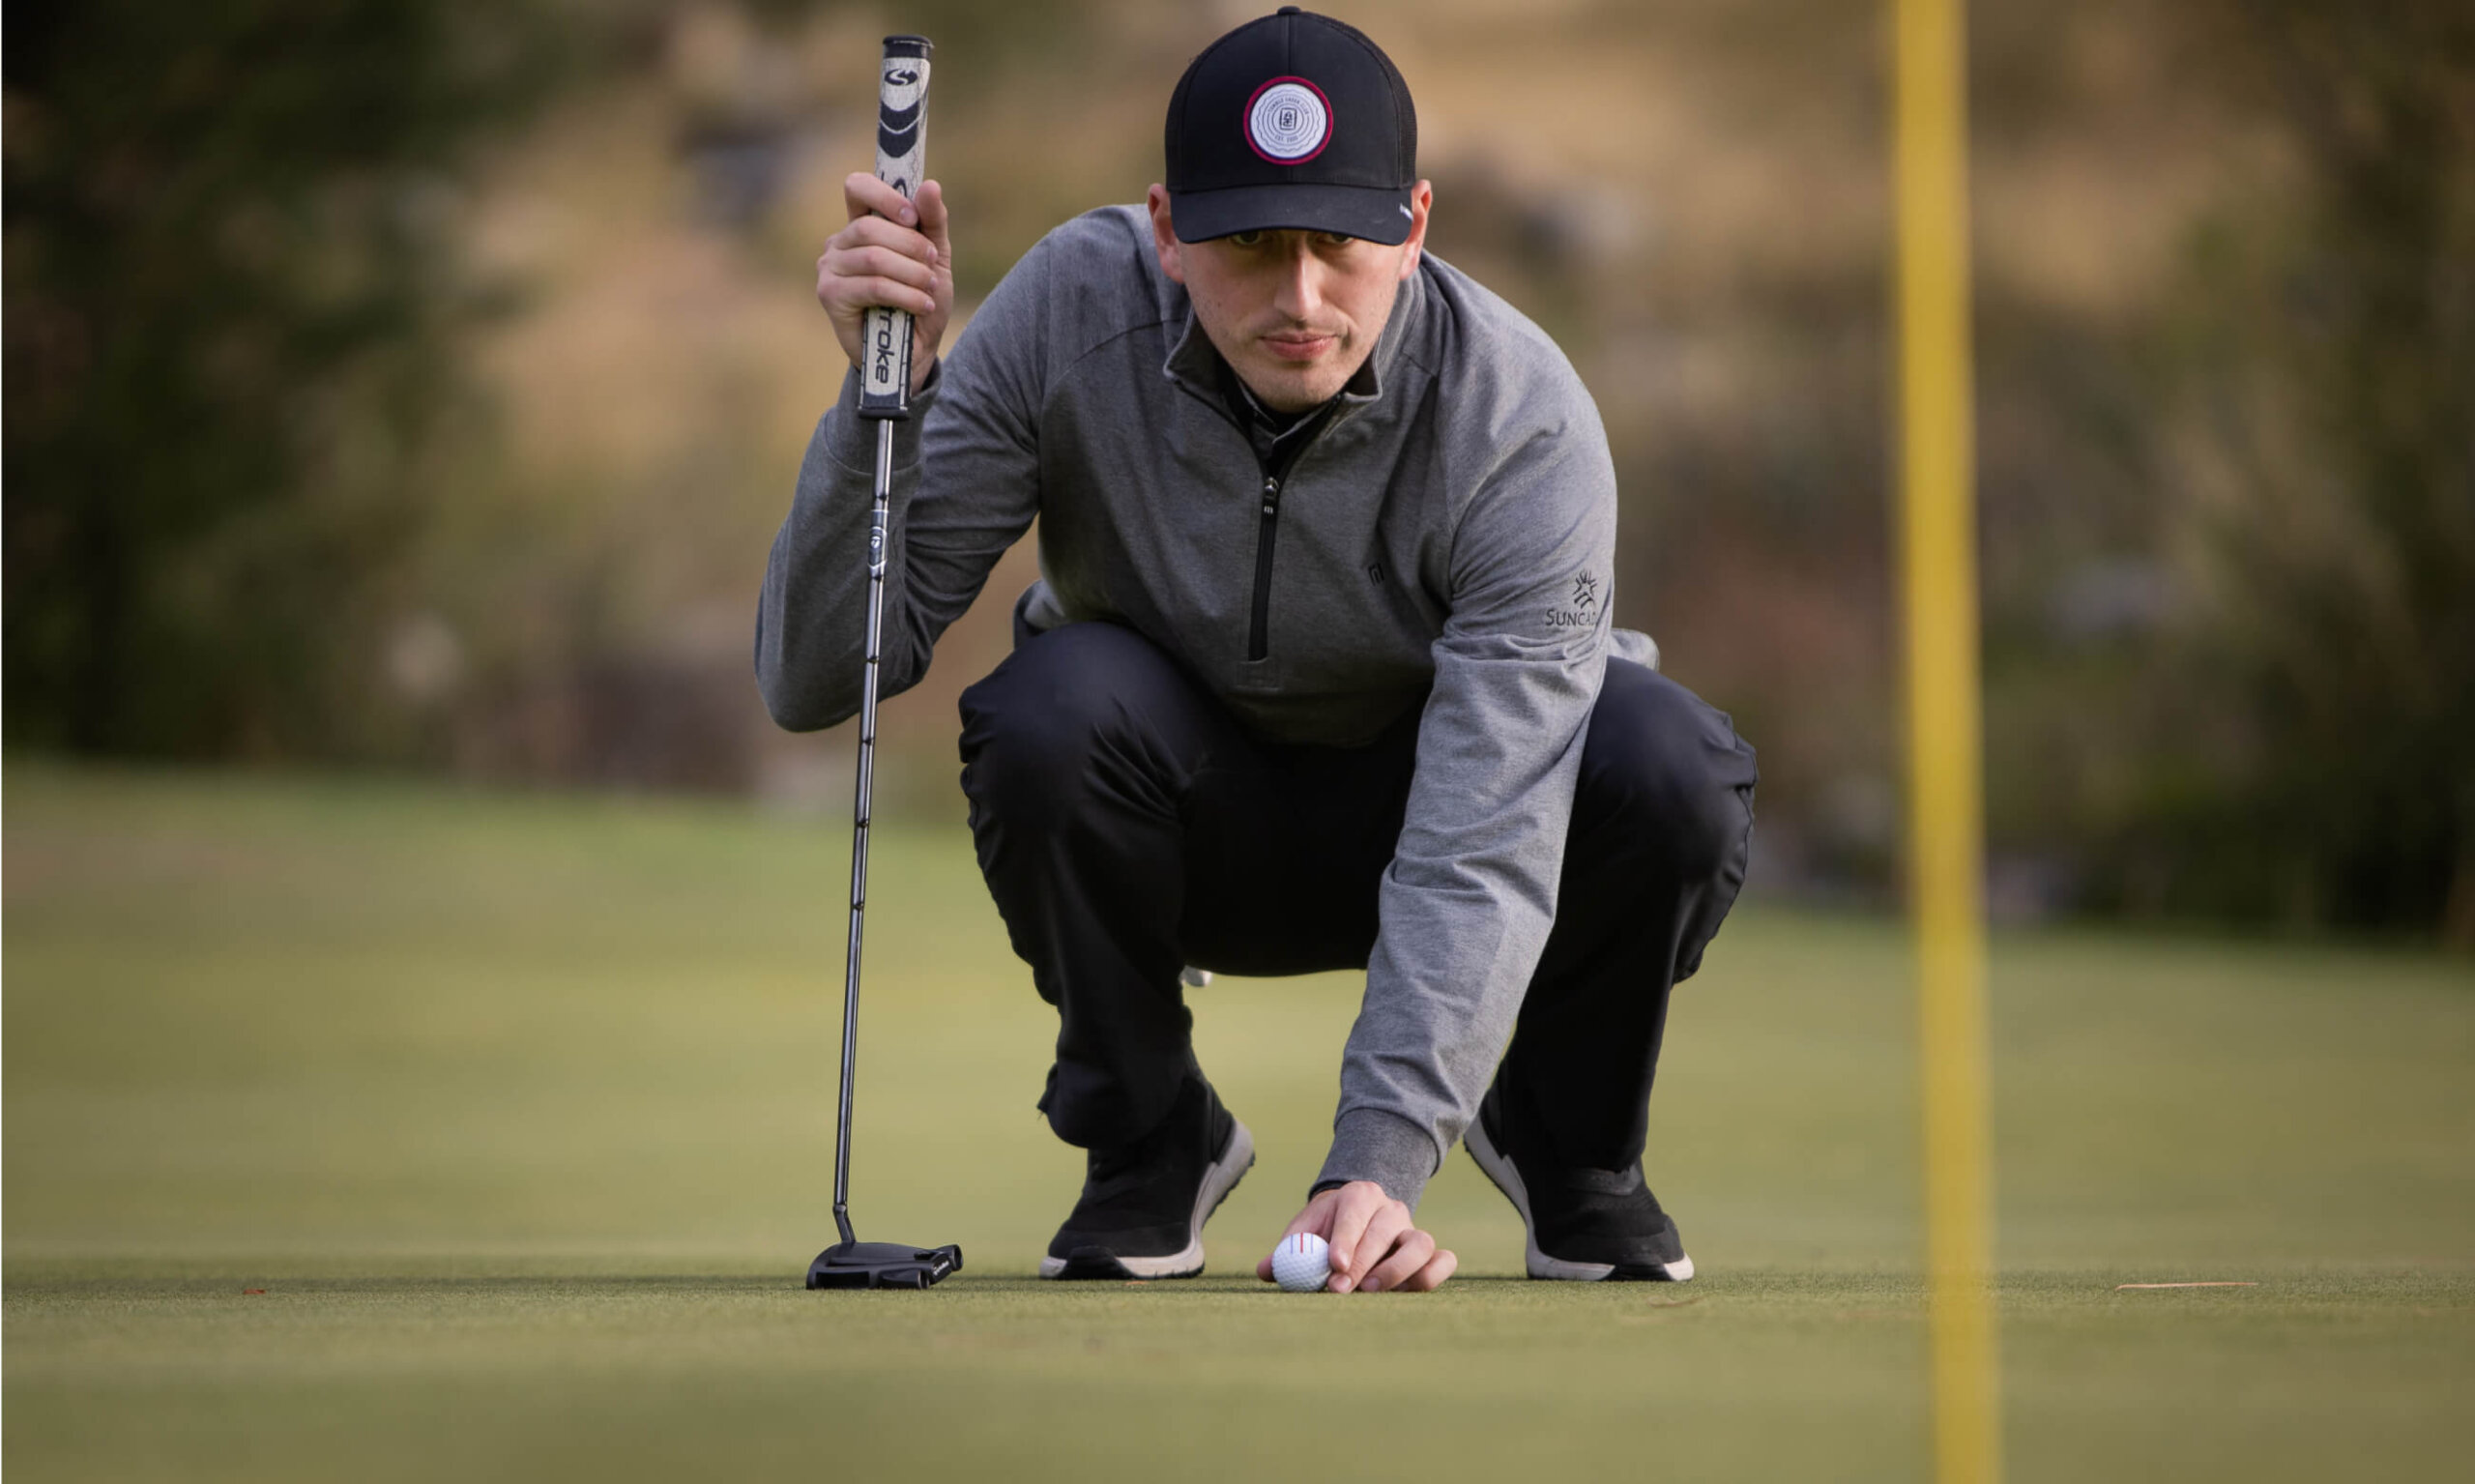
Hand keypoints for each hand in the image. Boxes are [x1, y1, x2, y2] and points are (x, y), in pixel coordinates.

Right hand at [815, 173, 952, 395]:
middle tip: (931, 264)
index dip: (885, 196)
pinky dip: (905, 294)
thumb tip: (930, 185)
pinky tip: (921, 305)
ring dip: (912, 273)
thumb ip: (932, 222)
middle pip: (870, 227)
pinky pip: (872, 286)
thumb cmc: (920, 300)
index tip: (912, 217)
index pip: (857, 187)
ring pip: (874, 257)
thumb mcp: (934, 258)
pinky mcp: (830, 296)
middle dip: (910, 245)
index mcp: (860, 225)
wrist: (916, 351)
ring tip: (930, 289)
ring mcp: (830, 269)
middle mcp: (840, 243)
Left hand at [1255, 1181, 1457, 1292]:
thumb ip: (1286, 1251)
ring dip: (1397, 1271)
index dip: (1346, 1238)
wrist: (1355, 1222)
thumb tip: (1266, 1270)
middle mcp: (1391, 1209)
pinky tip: (1409, 1292)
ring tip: (1371, 1292)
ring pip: (1421, 1244)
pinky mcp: (1430, 1254)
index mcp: (1359, 1195)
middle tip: (1339, 1290)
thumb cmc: (1325, 1231)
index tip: (1334, 1265)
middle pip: (1384, 1231)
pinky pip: (1444, 1260)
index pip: (1356, 1212)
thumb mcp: (1304, 1232)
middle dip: (1361, 1263)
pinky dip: (1433, 1275)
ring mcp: (1413, 1230)